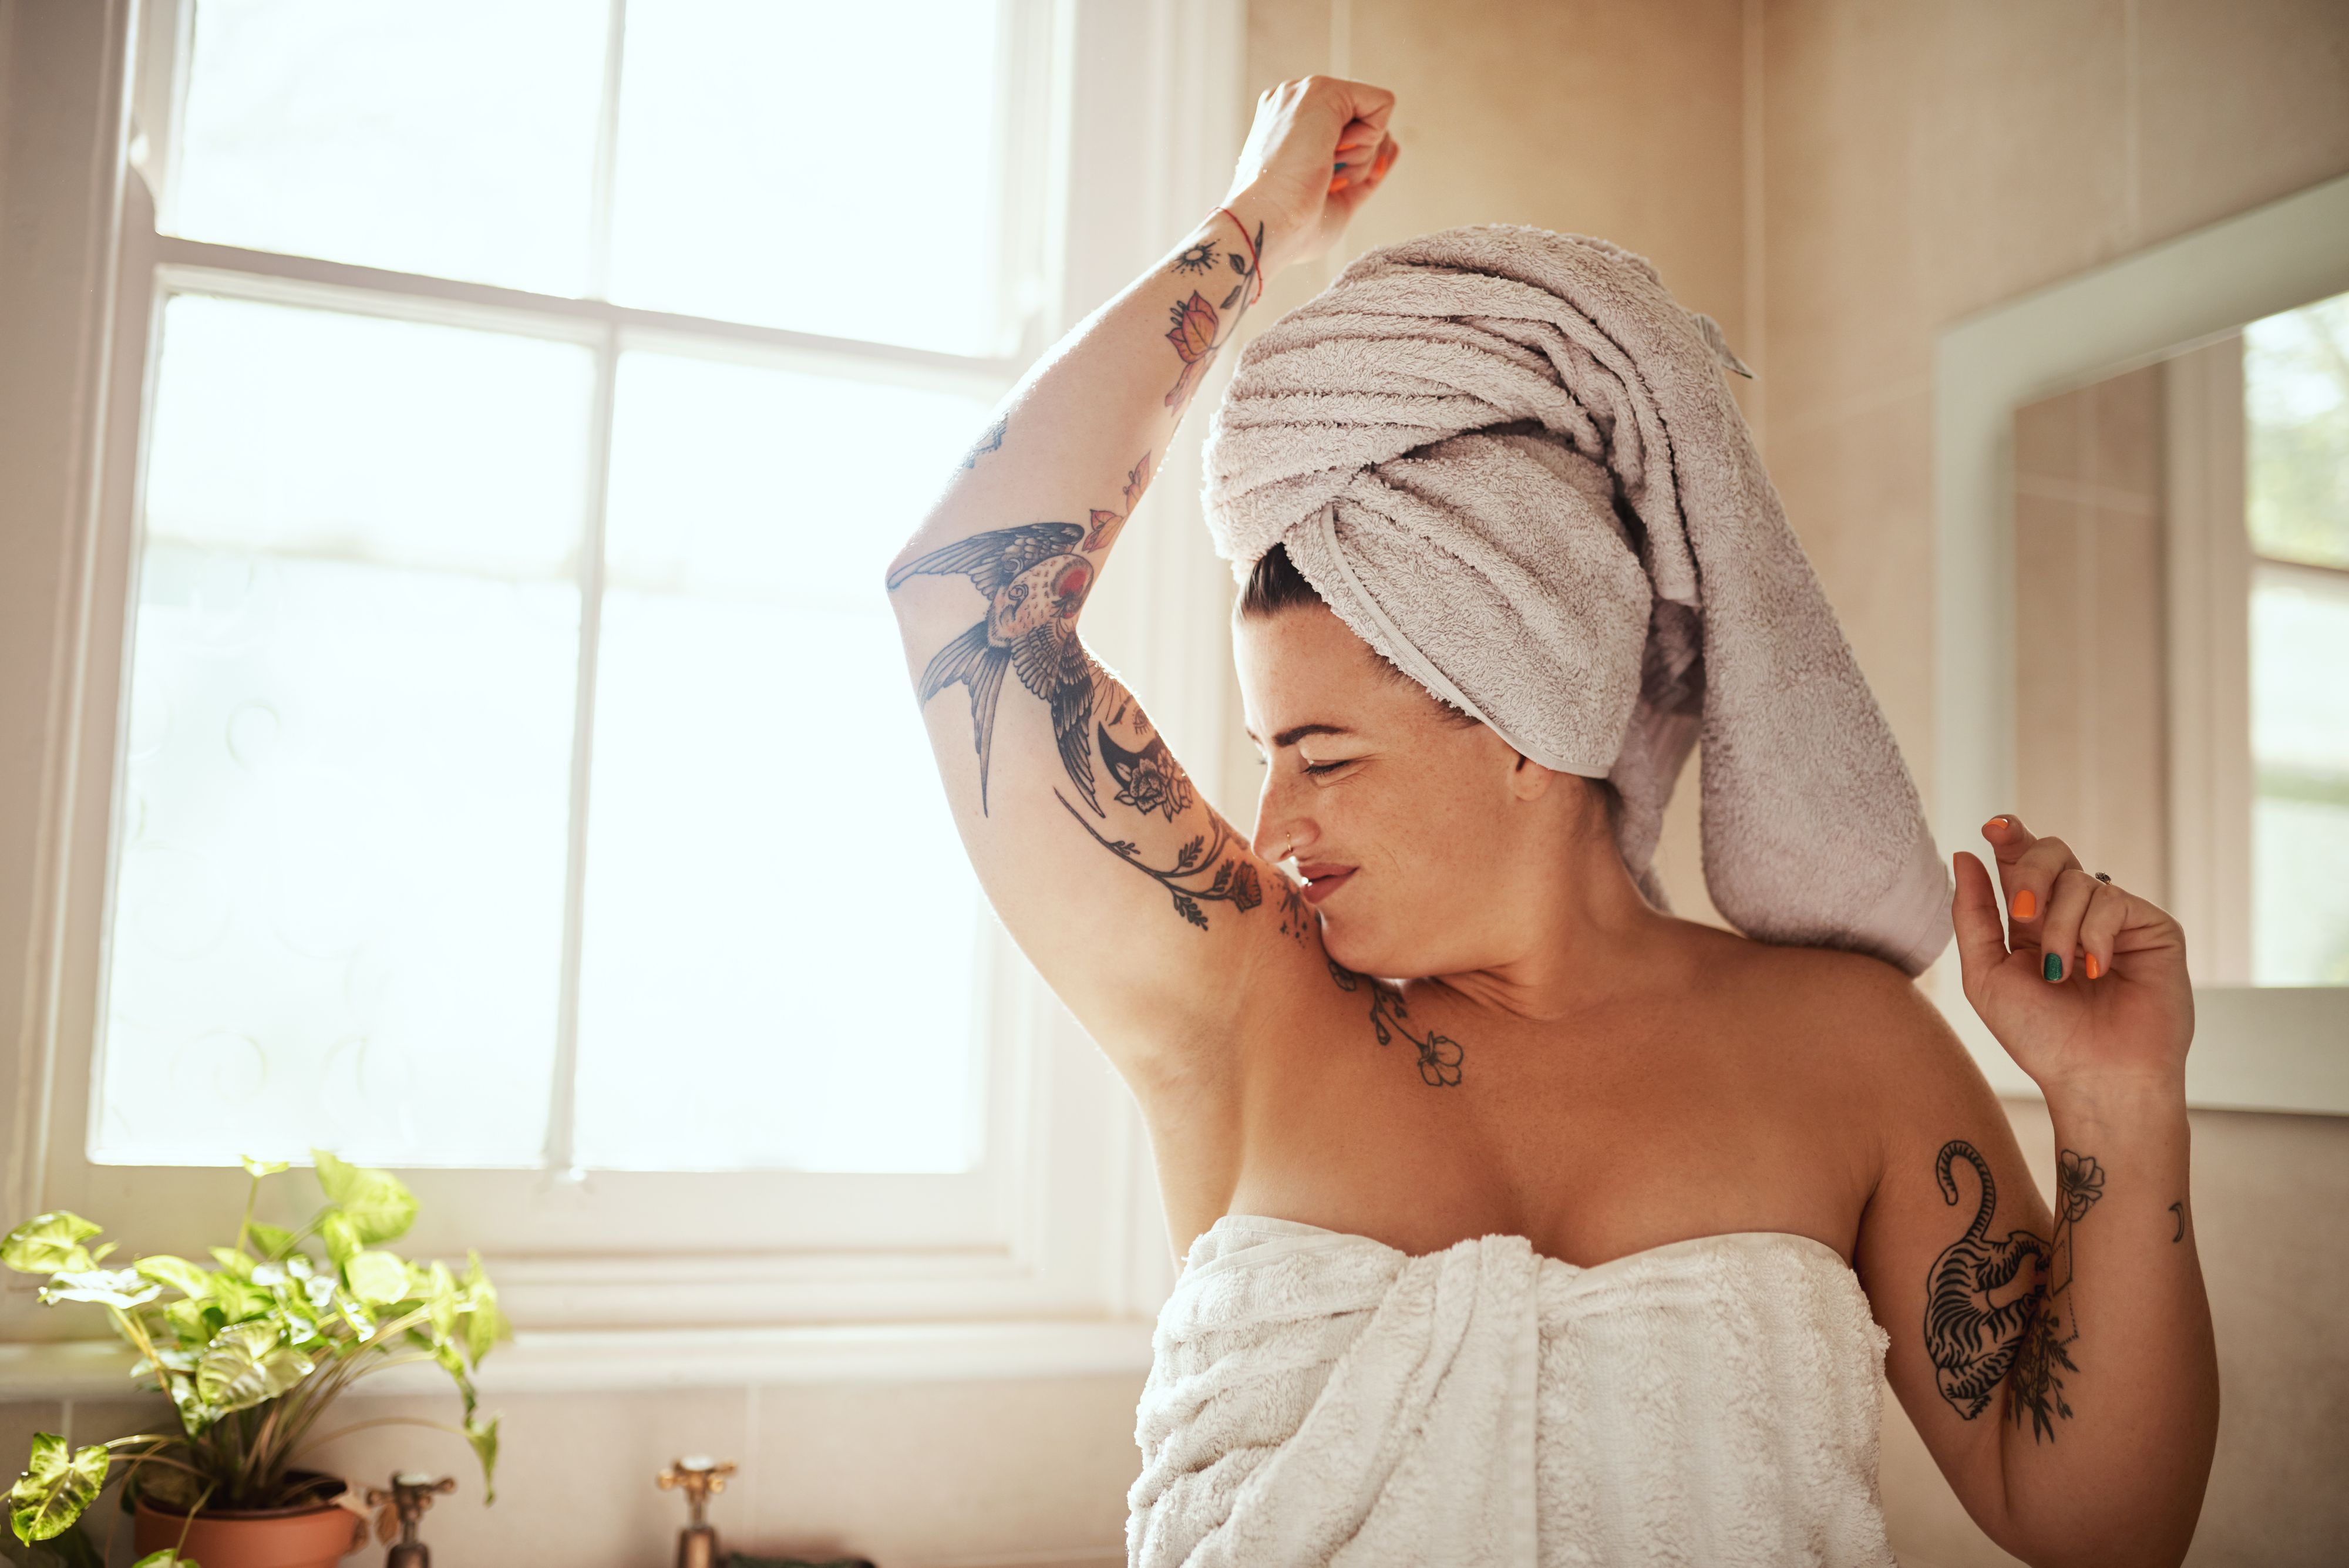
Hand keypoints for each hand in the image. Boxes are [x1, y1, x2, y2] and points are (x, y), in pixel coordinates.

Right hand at [1222, 76, 1399, 277]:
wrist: (1266, 225)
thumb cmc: (1291, 227)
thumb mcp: (1334, 197)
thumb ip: (1359, 169)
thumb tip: (1392, 145)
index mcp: (1286, 127)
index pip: (1347, 133)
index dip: (1354, 165)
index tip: (1327, 188)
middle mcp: (1293, 103)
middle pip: (1362, 126)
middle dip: (1358, 161)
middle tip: (1322, 182)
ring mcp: (1304, 93)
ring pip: (1372, 118)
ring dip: (1360, 158)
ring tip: (1321, 172)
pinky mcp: (1323, 90)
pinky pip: (1382, 104)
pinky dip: (1372, 140)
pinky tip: (1335, 155)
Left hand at [1951, 816, 2193, 1100]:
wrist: (2095, 1077)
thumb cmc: (2040, 1036)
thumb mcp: (1988, 974)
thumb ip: (1973, 914)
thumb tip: (1965, 854)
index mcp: (2035, 922)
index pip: (2021, 863)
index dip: (2010, 837)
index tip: (1993, 827)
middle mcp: (2076, 914)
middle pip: (2053, 853)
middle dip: (2030, 873)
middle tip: (2021, 914)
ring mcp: (2116, 919)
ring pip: (2080, 880)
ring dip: (2059, 928)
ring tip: (2061, 973)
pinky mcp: (2153, 928)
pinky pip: (2113, 901)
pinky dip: (2093, 935)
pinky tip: (2096, 970)